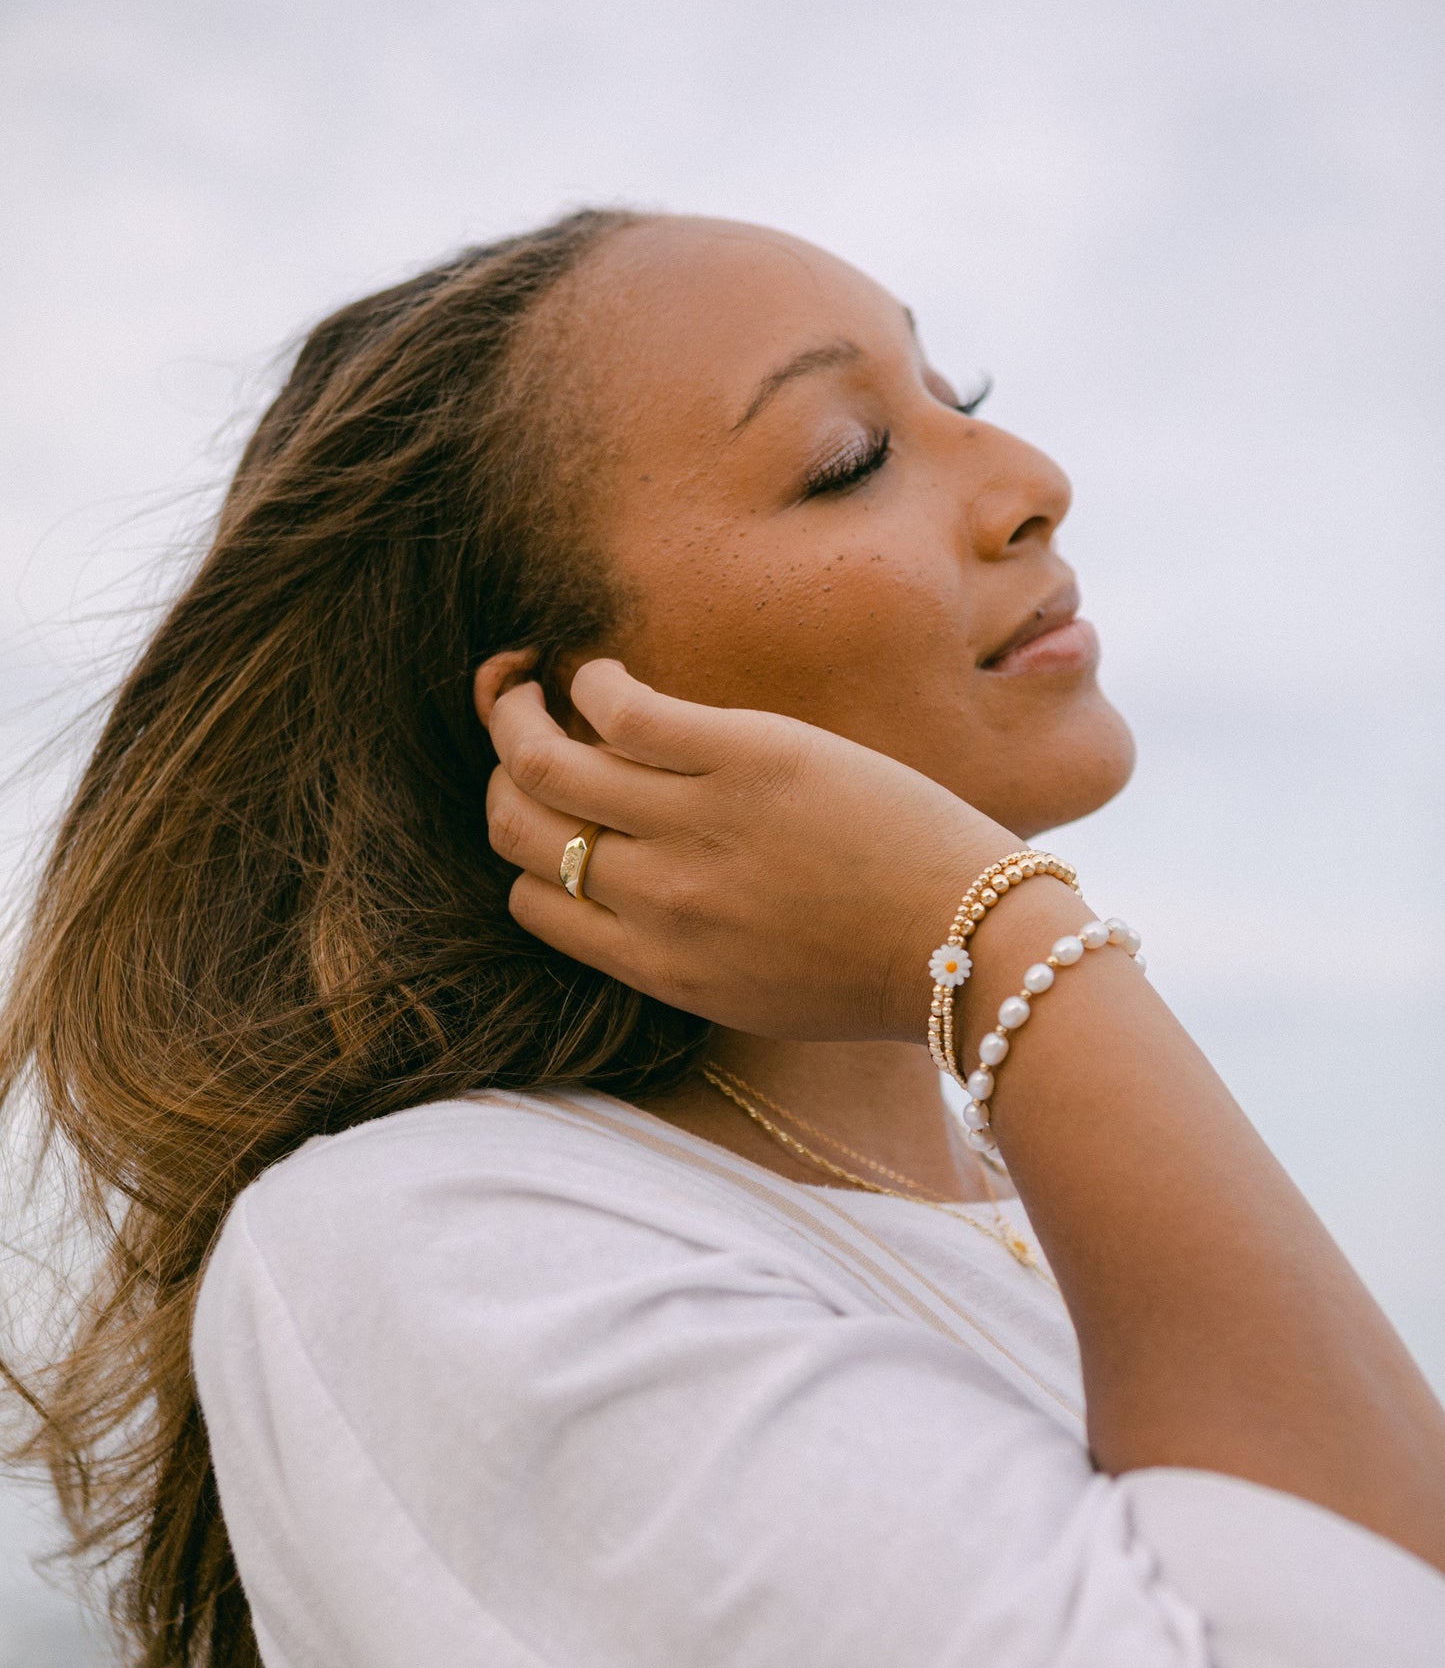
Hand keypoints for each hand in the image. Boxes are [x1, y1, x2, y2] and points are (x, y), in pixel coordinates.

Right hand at [483, 660, 1020, 1040]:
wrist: (967, 942)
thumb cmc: (877, 969)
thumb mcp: (754, 992)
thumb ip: (682, 952)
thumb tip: (635, 904)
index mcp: (655, 965)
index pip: (533, 899)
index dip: (533, 853)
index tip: (555, 816)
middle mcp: (656, 901)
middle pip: (517, 826)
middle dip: (503, 774)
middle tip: (519, 730)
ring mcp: (694, 827)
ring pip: (543, 760)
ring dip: (516, 709)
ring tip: (526, 681)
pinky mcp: (743, 758)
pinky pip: (620, 707)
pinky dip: (594, 681)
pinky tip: (609, 675)